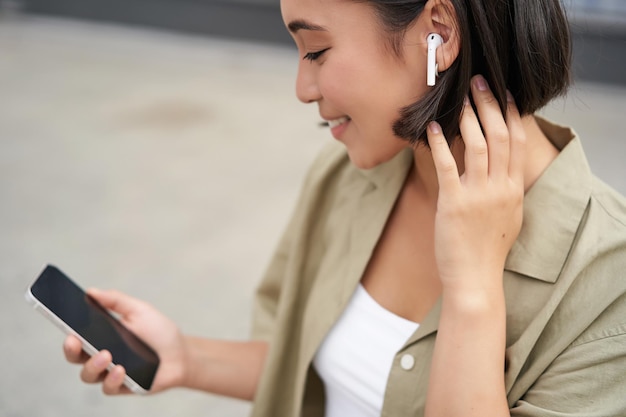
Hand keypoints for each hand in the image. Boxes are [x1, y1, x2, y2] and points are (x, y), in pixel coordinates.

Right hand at [63, 289, 186, 394]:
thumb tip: (91, 291)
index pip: (77, 335)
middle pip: (75, 357)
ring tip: (106, 355)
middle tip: (75, 341)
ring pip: (88, 375)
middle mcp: (101, 355)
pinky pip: (108, 387)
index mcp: (101, 335)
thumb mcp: (139, 310)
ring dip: (93, 365)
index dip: (67, 330)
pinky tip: (121, 369)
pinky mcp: (122, 387)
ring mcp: (110, 372)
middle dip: (70, 350)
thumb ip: (116, 301)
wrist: (181, 354)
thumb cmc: (159, 331)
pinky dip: (112, 379)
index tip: (64, 324)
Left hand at [426, 75, 525, 294]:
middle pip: (501, 135)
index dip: (511, 114)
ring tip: (460, 98)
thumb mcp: (508, 216)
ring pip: (479, 145)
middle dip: (490, 104)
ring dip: (468, 117)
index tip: (505, 93)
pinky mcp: (454, 202)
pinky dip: (439, 144)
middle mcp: (501, 188)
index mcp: (514, 189)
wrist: (475, 278)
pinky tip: (431, 128)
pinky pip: (447, 166)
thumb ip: (505, 189)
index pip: (518, 142)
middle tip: (480, 82)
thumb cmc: (487, 249)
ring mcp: (479, 194)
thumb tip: (500, 168)